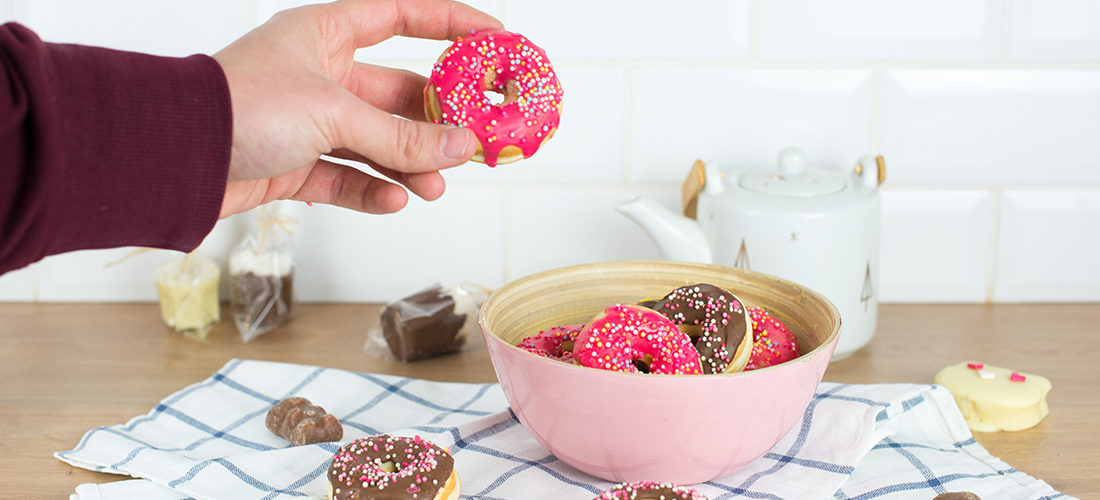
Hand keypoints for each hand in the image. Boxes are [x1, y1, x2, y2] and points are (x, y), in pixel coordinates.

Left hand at [212, 0, 502, 217]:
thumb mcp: (334, 114)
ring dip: (409, 165)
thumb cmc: (239, 107)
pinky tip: (394, 201)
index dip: (451, 23)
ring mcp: (308, 122)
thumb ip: (401, 136)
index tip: (493, 39)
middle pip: (398, 93)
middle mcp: (321, 74)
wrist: (171, 158)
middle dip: (438, 119)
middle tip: (477, 139)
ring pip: (377, 142)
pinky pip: (347, 178)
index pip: (402, 16)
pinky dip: (372, 191)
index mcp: (326, 34)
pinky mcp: (295, 164)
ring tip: (436, 185)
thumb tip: (461, 147)